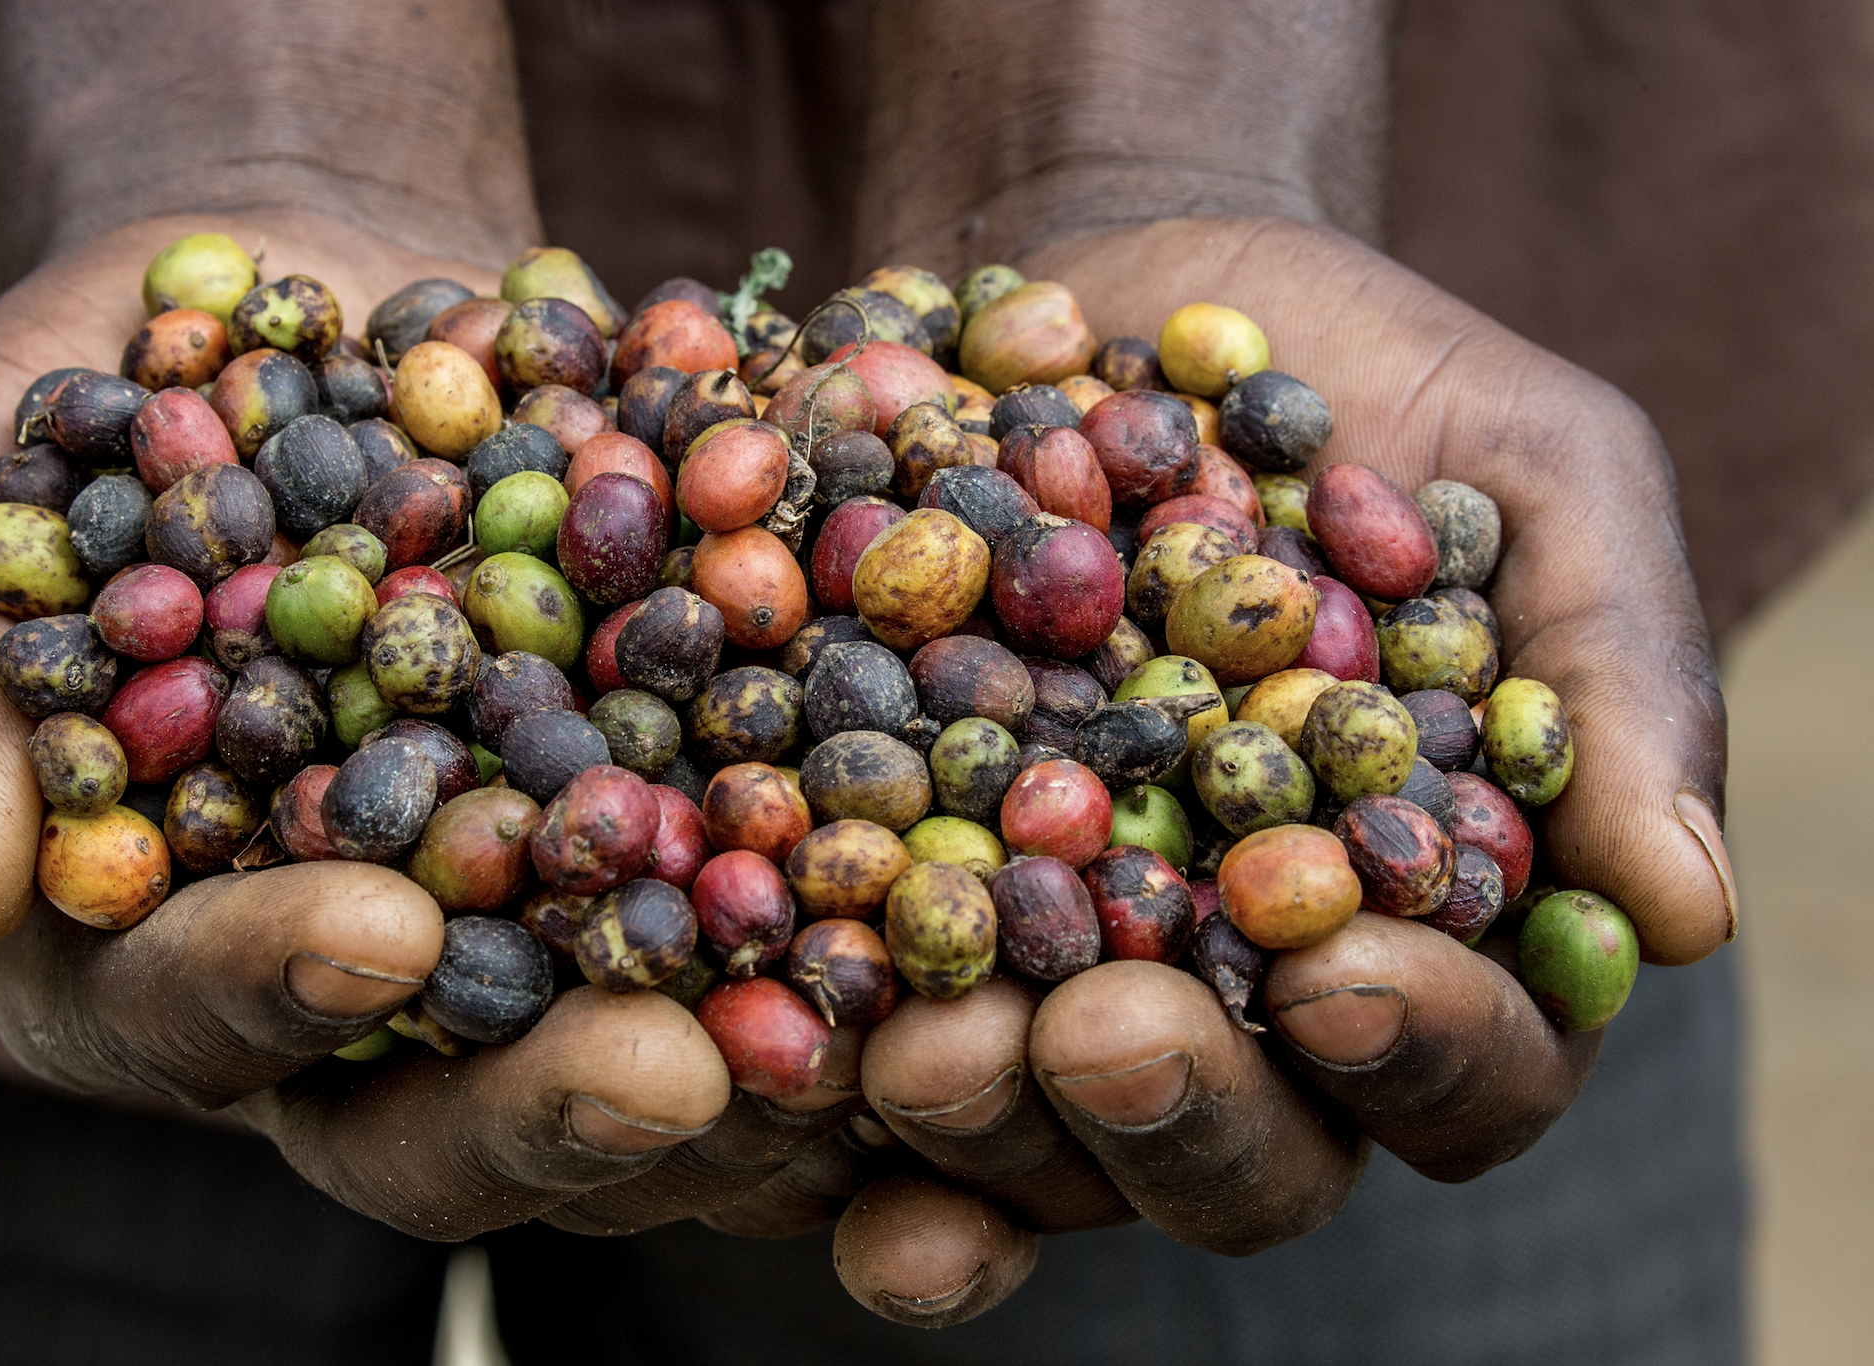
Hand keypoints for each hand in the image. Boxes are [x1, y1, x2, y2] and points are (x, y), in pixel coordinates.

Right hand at [0, 211, 869, 1245]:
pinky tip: (947, 894)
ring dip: (748, 1064)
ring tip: (854, 1029)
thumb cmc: (73, 393)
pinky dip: (851, 909)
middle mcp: (341, 990)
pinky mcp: (662, 841)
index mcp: (141, 951)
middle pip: (438, 1111)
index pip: (187, 1021)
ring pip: (627, 1056)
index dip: (274, 993)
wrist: (300, 302)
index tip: (381, 930)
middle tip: (675, 1074)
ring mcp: (517, 930)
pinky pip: (761, 909)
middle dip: (552, 1102)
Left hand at [812, 215, 1731, 1323]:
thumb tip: (1692, 910)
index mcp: (1431, 932)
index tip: (1346, 973)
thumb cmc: (1365, 383)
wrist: (1122, 286)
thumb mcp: (1539, 475)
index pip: (1465, 1069)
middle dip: (1174, 1115)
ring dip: (981, 1121)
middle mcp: (1246, 998)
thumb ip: (1614, 677)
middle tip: (1102, 1033)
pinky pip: (856, 1036)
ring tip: (916, 1041)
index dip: (1418, 1049)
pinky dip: (815, 1071)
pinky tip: (773, 1057)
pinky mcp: (893, 911)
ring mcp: (1062, 971)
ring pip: (1038, 1140)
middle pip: (1243, 1156)